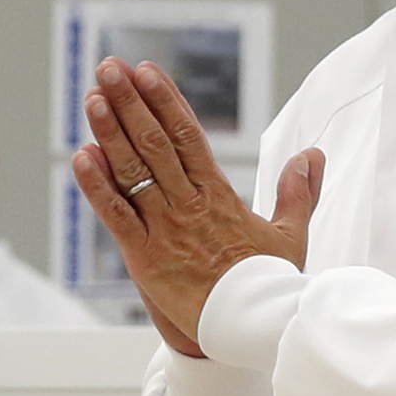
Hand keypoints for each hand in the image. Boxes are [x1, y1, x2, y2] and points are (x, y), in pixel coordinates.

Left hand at [72, 57, 324, 345]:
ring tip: (93, 96)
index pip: (190, 136)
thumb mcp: (291, 233)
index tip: (149, 71)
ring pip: (134, 172)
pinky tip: (82, 156)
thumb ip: (299, 191)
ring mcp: (165, 229)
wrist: (255, 327)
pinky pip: (116, 216)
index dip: (167, 101)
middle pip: (156, 143)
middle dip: (131, 103)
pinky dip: (97, 186)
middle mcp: (189, 205)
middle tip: (110, 68)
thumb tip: (314, 155)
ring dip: (111, 131)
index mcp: (220, 195)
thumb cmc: (271, 284)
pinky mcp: (145, 257)